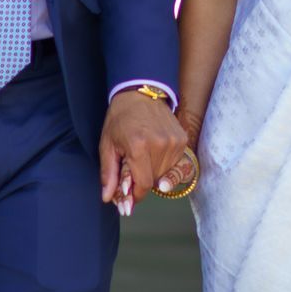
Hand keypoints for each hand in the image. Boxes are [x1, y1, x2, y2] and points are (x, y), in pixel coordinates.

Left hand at [98, 89, 196, 208]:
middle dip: (141, 180)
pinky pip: (174, 163)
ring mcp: (174, 141)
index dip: (136, 194)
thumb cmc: (120, 119)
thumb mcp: (107, 145)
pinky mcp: (182, 139)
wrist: (139, 93)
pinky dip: (163, 162)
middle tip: (132, 168)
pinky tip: (153, 150)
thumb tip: (108, 198)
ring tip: (142, 155)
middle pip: (154, 180)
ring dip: (153, 171)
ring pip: (165, 173)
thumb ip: (109, 174)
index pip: (144, 185)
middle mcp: (160, 144)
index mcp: (139, 146)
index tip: (129, 195)